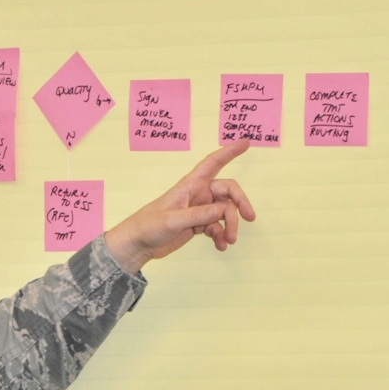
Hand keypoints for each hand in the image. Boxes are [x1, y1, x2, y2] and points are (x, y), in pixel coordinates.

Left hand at [103, 140, 255, 273]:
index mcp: (190, 185)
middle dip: (239, 205)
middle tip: (250, 218)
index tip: (246, 143)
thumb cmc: (148, 226)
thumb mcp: (172, 220)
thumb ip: (198, 215)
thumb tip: (222, 210)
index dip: (229, 152)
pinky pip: (217, 227)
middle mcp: (198, 194)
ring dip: (230, 226)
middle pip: (228, 192)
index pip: (213, 163)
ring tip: (228, 241)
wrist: (138, 245)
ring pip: (225, 212)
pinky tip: (220, 246)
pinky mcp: (198, 224)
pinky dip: (221, 236)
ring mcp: (199, 210)